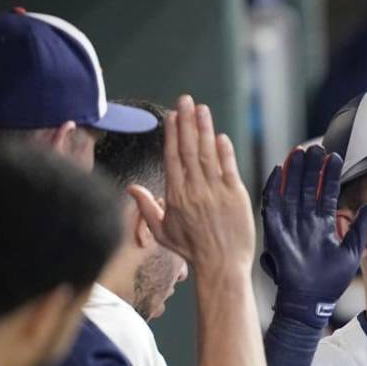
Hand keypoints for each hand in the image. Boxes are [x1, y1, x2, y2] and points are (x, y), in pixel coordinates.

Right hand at [130, 95, 255, 273]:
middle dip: (186, 122)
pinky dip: (224, 151)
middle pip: (189, 149)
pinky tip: (220, 135)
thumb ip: (146, 208)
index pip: (172, 158)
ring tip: (201, 108)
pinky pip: (228, 168)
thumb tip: (130, 188)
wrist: (221, 265)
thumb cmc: (193, 251)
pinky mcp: (236, 195)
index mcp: (176, 195)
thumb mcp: (162, 232)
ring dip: (204, 129)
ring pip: (208, 153)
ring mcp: (216, 191)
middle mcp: (194, 189)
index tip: (172, 116)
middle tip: (185, 100)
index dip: (172, 135)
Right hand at [260, 145, 366, 327]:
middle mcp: (304, 221)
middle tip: (316, 146)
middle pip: (307, 187)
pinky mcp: (275, 231)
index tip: (335, 157)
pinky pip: (271, 205)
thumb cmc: (330, 281)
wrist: (310, 301)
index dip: (330, 176)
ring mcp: (289, 225)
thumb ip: (359, 228)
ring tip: (300, 151)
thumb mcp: (351, 251)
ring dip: (294, 172)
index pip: (326, 193)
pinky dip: (273, 188)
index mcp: (322, 225)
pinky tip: (277, 171)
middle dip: (312, 167)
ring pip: (291, 191)